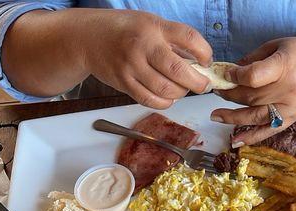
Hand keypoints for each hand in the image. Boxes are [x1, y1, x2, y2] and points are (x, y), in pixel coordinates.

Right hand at [83, 10, 212, 108]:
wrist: (88, 38)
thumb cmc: (124, 31)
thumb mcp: (150, 24)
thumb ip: (173, 41)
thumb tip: (198, 63)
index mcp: (154, 27)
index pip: (188, 38)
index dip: (204, 52)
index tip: (207, 61)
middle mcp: (143, 46)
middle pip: (178, 71)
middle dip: (197, 82)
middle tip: (203, 85)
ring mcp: (131, 67)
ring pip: (165, 90)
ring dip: (180, 93)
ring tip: (182, 89)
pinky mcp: (124, 83)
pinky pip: (150, 100)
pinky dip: (164, 102)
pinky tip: (167, 97)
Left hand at [210, 37, 295, 144]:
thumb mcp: (278, 45)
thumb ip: (253, 58)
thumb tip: (230, 73)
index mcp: (286, 66)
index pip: (254, 77)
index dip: (236, 77)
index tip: (227, 74)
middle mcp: (289, 90)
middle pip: (252, 97)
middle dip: (230, 95)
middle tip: (218, 91)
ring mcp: (290, 108)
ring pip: (255, 116)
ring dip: (232, 117)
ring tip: (215, 115)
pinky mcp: (291, 120)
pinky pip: (268, 131)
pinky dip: (251, 137)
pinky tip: (236, 141)